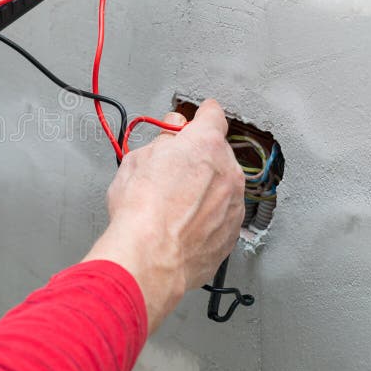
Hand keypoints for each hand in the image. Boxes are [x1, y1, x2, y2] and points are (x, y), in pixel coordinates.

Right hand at [83, 99, 244, 332]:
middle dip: (198, 156)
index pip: (213, 115)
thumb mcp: (137, 160)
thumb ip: (161, 142)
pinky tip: (182, 223)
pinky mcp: (231, 234)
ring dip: (204, 188)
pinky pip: (221, 216)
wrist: (150, 256)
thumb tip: (169, 137)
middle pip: (217, 153)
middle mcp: (227, 171)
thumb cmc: (141, 210)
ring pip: (222, 186)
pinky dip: (207, 216)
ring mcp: (233, 204)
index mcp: (204, 144)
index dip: (202, 114)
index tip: (199, 115)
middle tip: (171, 168)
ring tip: (173, 203)